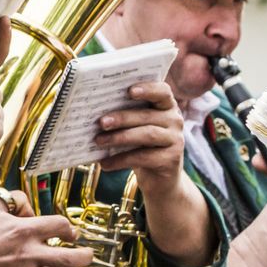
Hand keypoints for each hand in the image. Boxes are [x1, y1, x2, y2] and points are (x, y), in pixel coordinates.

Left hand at [94, 81, 185, 198]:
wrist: (159, 177)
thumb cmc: (140, 145)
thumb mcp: (133, 128)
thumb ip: (123, 117)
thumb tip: (91, 113)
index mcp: (165, 106)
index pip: (162, 91)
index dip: (148, 89)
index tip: (130, 90)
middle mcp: (174, 120)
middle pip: (147, 115)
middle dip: (122, 118)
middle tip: (101, 122)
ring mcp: (175, 140)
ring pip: (146, 135)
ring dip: (119, 138)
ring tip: (98, 141)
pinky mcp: (171, 159)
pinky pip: (143, 157)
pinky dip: (121, 160)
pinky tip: (105, 163)